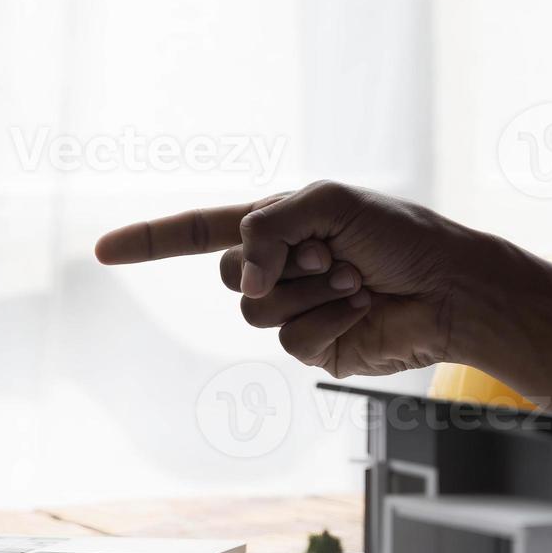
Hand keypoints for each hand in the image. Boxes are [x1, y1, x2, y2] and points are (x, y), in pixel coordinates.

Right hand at [93, 181, 483, 376]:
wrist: (450, 289)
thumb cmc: (401, 236)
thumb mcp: (328, 202)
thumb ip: (268, 226)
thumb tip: (244, 283)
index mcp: (276, 226)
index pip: (197, 232)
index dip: (149, 241)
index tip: (101, 251)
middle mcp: (277, 269)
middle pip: (227, 275)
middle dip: (279, 262)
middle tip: (334, 255)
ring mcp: (292, 312)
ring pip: (256, 314)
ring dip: (309, 292)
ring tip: (355, 282)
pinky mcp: (314, 350)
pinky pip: (291, 342)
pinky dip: (326, 322)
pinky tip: (360, 311)